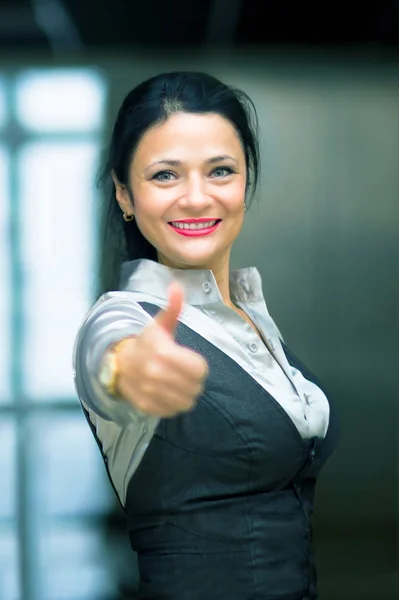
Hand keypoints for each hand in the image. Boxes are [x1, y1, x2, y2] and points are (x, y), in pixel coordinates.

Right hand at [116, 282, 208, 417]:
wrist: (120, 363)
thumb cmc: (147, 342)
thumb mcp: (161, 324)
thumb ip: (173, 307)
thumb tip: (177, 286)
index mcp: (163, 352)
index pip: (200, 370)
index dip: (199, 366)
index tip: (189, 361)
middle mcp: (155, 373)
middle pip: (196, 387)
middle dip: (194, 381)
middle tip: (184, 373)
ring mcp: (149, 392)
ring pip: (187, 402)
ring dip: (186, 394)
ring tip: (177, 383)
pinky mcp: (146, 406)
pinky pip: (173, 411)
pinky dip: (174, 404)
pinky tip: (168, 392)